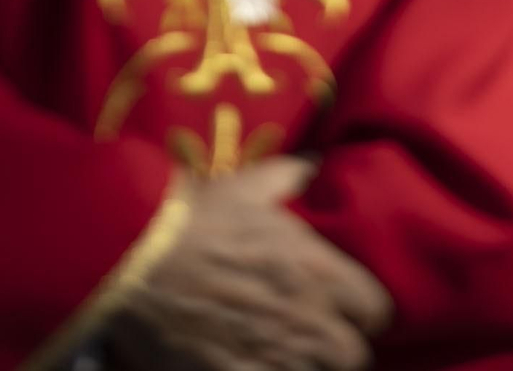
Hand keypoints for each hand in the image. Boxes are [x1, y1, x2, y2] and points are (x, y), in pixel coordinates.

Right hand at [110, 158, 391, 370]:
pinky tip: (250, 363)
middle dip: (338, 347)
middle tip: (315, 338)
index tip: (347, 309)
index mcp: (321, 270)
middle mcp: (308, 318)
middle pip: (353, 356)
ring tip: (283, 352)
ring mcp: (274, 354)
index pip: (377, 310)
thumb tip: (313, 162)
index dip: (363, 312)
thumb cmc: (197, 217)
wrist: (135, 257)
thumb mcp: (250, 185)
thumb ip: (292, 175)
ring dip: (304, 365)